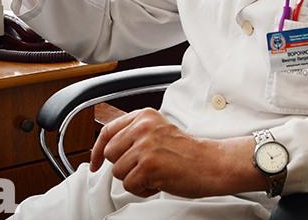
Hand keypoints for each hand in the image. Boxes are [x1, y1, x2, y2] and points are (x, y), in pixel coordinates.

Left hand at [89, 108, 263, 198]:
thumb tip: (108, 149)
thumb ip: (135, 134)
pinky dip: (144, 189)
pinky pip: (130, 185)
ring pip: (119, 172)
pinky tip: (160, 181)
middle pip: (111, 154)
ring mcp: (145, 145)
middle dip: (125, 166)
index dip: (98, 150)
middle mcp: (143, 127)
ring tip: (156, 173)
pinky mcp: (149, 164)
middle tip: (146, 167)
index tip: (96, 162)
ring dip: (136, 179)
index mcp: (144, 116)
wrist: (211, 163)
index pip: (108, 131)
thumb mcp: (158, 132)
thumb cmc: (188, 153)